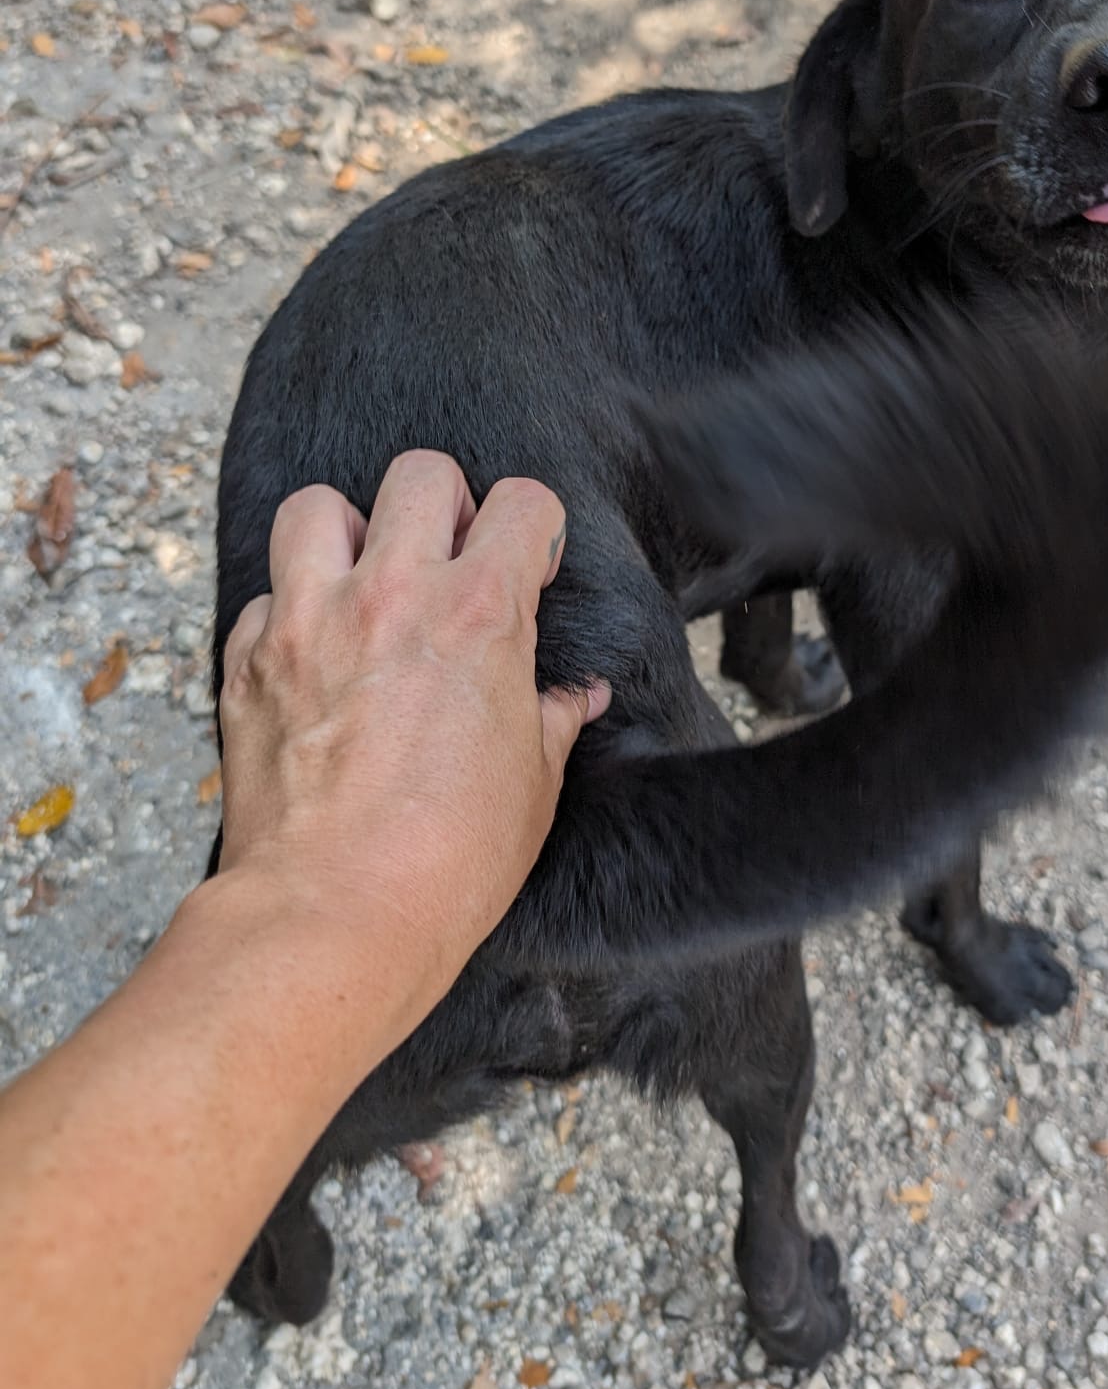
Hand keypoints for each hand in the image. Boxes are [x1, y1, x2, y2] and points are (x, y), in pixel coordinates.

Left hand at [217, 451, 608, 1034]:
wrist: (335, 914)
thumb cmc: (449, 859)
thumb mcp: (534, 782)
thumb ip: (553, 716)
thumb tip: (578, 697)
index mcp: (479, 613)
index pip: (521, 502)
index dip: (532, 528)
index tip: (527, 564)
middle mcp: (392, 594)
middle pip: (420, 473)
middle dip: (443, 507)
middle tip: (446, 562)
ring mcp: (308, 620)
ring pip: (315, 507)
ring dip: (346, 534)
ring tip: (362, 583)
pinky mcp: (247, 662)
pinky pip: (261, 599)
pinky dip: (285, 616)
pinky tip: (310, 659)